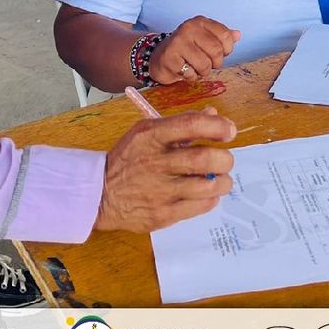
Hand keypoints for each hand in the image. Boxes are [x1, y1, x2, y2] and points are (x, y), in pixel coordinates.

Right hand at [94, 107, 236, 232]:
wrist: (100, 193)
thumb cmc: (129, 158)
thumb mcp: (148, 132)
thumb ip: (181, 124)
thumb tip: (213, 114)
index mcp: (152, 136)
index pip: (191, 125)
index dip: (217, 126)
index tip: (229, 131)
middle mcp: (156, 162)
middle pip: (203, 158)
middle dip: (225, 159)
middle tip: (225, 160)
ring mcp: (160, 191)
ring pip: (207, 186)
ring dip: (223, 182)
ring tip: (221, 179)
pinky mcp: (163, 215)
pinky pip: (200, 207)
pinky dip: (211, 199)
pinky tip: (206, 194)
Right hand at [149, 16, 240, 83]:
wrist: (160, 58)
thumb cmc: (187, 49)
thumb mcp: (205, 39)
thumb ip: (222, 37)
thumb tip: (238, 34)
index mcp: (200, 22)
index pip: (226, 36)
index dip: (226, 50)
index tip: (219, 53)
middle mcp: (189, 28)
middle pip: (216, 51)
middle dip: (214, 63)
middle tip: (206, 64)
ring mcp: (178, 42)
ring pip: (204, 64)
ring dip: (202, 72)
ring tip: (194, 68)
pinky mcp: (170, 57)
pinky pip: (190, 73)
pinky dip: (190, 77)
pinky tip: (183, 70)